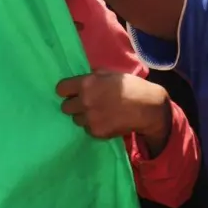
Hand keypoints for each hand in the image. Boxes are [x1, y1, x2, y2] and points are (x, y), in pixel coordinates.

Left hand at [56, 70, 172, 153]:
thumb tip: (81, 79)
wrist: (147, 107)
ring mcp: (90, 118)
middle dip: (74, 105)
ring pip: (76, 119)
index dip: (66, 90)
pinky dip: (94, 126)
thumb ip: (93, 77)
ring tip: (98, 112)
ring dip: (84, 116)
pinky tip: (106, 120)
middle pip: (65, 107)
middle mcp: (85, 101)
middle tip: (85, 103)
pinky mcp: (96, 132)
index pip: (61, 89)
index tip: (71, 92)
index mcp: (87, 83)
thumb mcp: (110, 74)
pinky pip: (87, 129)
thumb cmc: (131, 86)